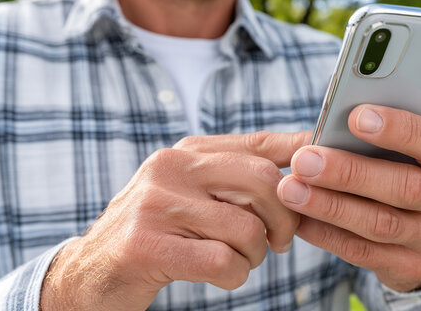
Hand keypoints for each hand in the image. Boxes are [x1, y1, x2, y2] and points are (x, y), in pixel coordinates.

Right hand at [41, 131, 309, 310]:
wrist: (91, 273)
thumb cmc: (160, 233)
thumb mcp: (195, 194)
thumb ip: (238, 179)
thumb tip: (305, 168)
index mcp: (189, 151)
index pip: (260, 143)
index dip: (302, 154)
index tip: (329, 168)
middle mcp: (173, 166)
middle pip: (265, 181)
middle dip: (285, 220)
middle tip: (279, 242)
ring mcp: (156, 202)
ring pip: (247, 227)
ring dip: (254, 255)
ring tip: (237, 260)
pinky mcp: (145, 243)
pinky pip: (222, 260)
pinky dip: (234, 276)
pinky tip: (221, 275)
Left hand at [277, 105, 420, 291]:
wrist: (417, 239)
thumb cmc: (394, 175)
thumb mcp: (397, 155)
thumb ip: (372, 141)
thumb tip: (324, 131)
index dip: (400, 129)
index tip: (355, 116)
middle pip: (407, 186)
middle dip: (350, 172)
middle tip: (304, 160)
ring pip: (381, 223)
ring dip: (330, 206)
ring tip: (290, 190)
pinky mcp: (411, 268)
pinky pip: (363, 252)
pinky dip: (327, 234)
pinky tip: (299, 219)